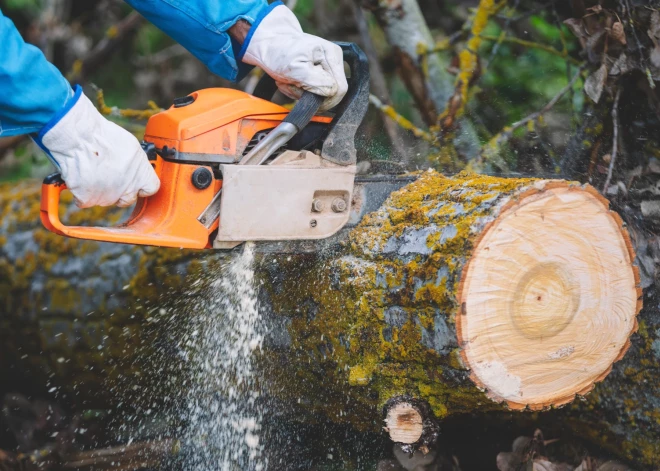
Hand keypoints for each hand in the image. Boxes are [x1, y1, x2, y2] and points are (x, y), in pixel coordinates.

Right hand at [35, 86, 159, 207]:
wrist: (79, 138)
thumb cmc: (104, 137)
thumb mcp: (131, 147)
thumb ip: (136, 164)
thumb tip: (135, 169)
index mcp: (142, 176)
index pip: (151, 189)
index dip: (142, 186)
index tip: (136, 182)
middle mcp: (128, 190)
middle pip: (128, 198)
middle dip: (120, 191)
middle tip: (109, 175)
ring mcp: (108, 197)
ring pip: (107, 200)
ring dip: (100, 191)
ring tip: (92, 170)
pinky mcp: (88, 199)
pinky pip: (85, 200)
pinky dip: (81, 192)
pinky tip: (80, 176)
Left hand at [239, 4, 347, 110]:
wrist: (268, 45)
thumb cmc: (278, 52)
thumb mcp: (295, 69)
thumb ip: (317, 82)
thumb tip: (332, 92)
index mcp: (332, 55)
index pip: (339, 89)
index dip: (322, 98)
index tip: (300, 91)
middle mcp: (334, 60)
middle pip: (333, 94)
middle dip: (310, 96)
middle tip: (291, 86)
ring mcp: (328, 67)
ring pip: (324, 97)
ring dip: (303, 95)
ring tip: (289, 83)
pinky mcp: (321, 74)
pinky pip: (317, 94)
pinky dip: (301, 93)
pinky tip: (292, 84)